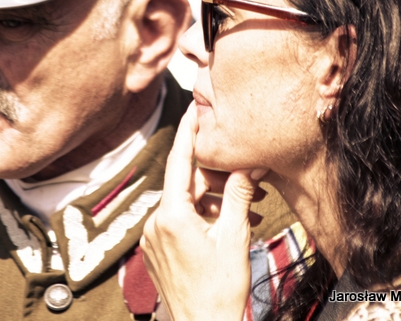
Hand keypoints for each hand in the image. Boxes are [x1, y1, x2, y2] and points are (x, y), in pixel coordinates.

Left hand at [141, 101, 266, 320]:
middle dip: (215, 178)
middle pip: (186, 185)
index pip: (179, 162)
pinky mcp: (156, 249)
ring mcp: (152, 238)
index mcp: (171, 216)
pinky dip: (201, 217)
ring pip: (184, 204)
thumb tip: (247, 164)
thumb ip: (238, 196)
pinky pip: (178, 221)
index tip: (193, 110)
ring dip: (213, 202)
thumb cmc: (219, 290)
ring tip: (246, 210)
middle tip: (243, 172)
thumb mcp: (234, 237)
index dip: (187, 133)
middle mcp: (155, 223)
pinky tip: (225, 224)